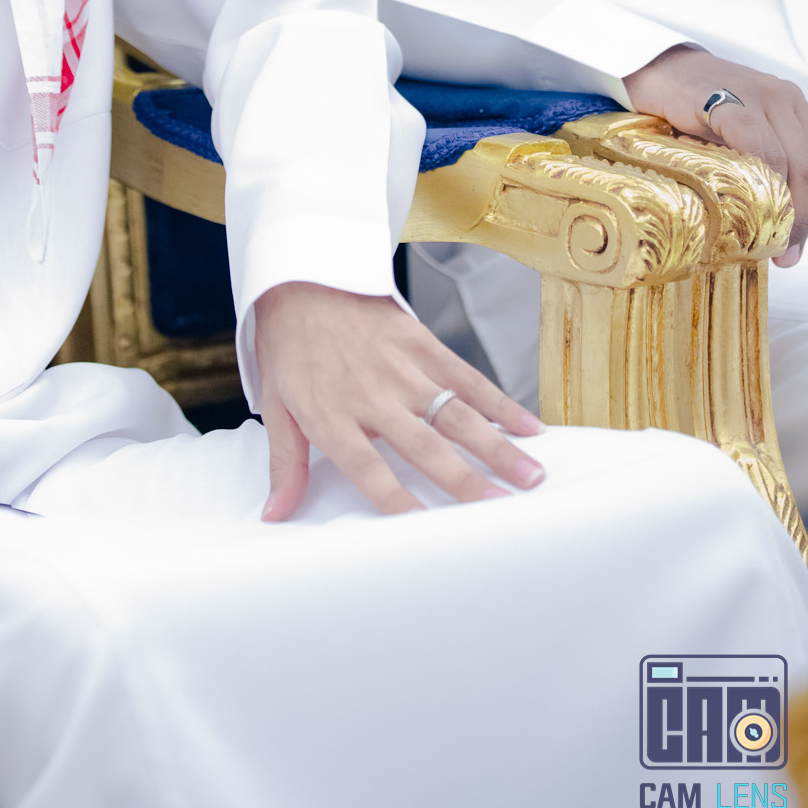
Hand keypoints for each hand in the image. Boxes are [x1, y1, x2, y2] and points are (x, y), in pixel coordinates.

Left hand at [253, 281, 543, 521]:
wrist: (300, 277)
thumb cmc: (289, 347)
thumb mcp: (276, 406)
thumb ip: (285, 465)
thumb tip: (276, 515)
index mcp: (331, 414)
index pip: (368, 469)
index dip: (398, 501)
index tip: (430, 530)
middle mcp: (370, 393)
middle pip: (424, 445)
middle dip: (466, 480)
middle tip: (503, 507)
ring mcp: (399, 366)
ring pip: (455, 413)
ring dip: (496, 445)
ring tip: (531, 474)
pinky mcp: (419, 340)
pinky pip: (465, 375)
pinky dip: (498, 401)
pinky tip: (527, 425)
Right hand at [623, 45, 807, 265]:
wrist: (656, 67)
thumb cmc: (695, 103)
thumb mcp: (742, 128)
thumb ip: (766, 159)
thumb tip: (790, 215)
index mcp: (793, 106)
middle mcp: (784, 98)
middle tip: (790, 253)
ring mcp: (758, 97)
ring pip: (790, 160)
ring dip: (787, 209)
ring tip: (772, 244)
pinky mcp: (727, 100)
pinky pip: (755, 144)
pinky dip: (760, 178)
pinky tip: (751, 202)